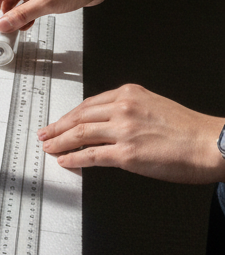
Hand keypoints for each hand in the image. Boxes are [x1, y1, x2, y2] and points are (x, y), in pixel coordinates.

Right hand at [0, 0, 113, 36]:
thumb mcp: (48, 2)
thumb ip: (23, 15)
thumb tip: (4, 24)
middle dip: (1, 17)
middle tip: (0, 35)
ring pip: (15, 2)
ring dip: (14, 17)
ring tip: (13, 33)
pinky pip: (27, 3)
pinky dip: (25, 15)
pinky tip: (26, 25)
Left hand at [39, 83, 224, 183]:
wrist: (212, 144)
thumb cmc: (189, 130)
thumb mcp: (154, 105)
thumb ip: (129, 109)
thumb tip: (107, 122)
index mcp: (128, 94)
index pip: (88, 104)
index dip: (70, 115)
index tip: (60, 121)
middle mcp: (123, 108)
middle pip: (78, 117)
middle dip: (57, 127)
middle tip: (45, 133)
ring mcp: (123, 131)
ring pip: (79, 134)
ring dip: (59, 142)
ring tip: (49, 147)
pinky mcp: (127, 154)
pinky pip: (90, 155)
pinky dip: (73, 158)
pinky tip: (65, 160)